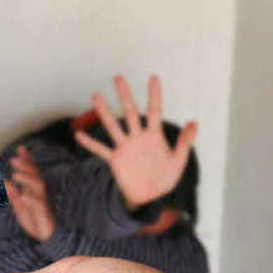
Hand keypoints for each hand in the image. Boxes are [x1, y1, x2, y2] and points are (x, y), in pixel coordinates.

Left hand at [5, 146, 54, 242]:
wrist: (45, 236)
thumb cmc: (33, 219)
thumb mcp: (19, 206)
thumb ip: (12, 194)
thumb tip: (3, 181)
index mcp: (32, 189)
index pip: (31, 171)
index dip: (27, 159)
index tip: (20, 148)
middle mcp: (38, 193)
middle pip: (34, 175)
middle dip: (25, 167)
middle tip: (13, 160)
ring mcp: (42, 202)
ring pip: (37, 186)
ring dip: (27, 179)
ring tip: (15, 175)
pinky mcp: (43, 213)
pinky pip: (38, 204)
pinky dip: (31, 200)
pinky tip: (23, 196)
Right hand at [75, 76, 196, 210]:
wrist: (148, 196)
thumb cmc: (164, 178)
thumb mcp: (178, 161)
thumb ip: (185, 143)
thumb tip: (194, 123)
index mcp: (154, 136)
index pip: (155, 110)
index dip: (154, 94)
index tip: (153, 77)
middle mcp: (137, 137)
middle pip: (130, 112)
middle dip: (125, 95)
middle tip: (118, 77)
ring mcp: (125, 148)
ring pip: (113, 126)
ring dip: (104, 112)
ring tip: (95, 96)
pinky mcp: (116, 160)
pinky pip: (101, 150)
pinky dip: (90, 144)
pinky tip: (78, 135)